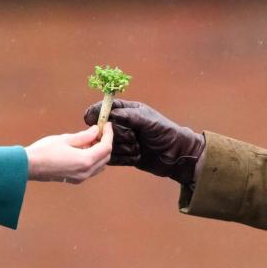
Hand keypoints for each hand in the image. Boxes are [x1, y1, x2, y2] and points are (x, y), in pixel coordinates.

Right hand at [26, 124, 112, 182]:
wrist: (29, 166)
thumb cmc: (45, 150)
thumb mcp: (66, 139)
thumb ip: (84, 136)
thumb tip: (96, 130)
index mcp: (85, 161)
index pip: (105, 147)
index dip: (108, 135)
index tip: (107, 125)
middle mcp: (85, 172)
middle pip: (105, 157)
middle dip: (105, 143)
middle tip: (99, 130)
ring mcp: (81, 178)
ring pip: (100, 165)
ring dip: (99, 152)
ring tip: (90, 139)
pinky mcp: (75, 179)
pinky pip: (91, 169)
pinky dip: (92, 158)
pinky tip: (83, 149)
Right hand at [84, 99, 204, 184]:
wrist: (178, 156)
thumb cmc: (167, 133)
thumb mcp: (150, 122)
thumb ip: (131, 116)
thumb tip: (112, 114)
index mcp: (130, 111)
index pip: (108, 108)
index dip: (97, 112)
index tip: (88, 118)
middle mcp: (125, 125)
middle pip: (106, 128)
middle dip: (115, 135)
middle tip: (132, 138)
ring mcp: (124, 141)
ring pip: (108, 144)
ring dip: (121, 148)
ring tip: (138, 148)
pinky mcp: (125, 156)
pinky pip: (113, 158)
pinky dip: (122, 159)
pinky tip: (136, 157)